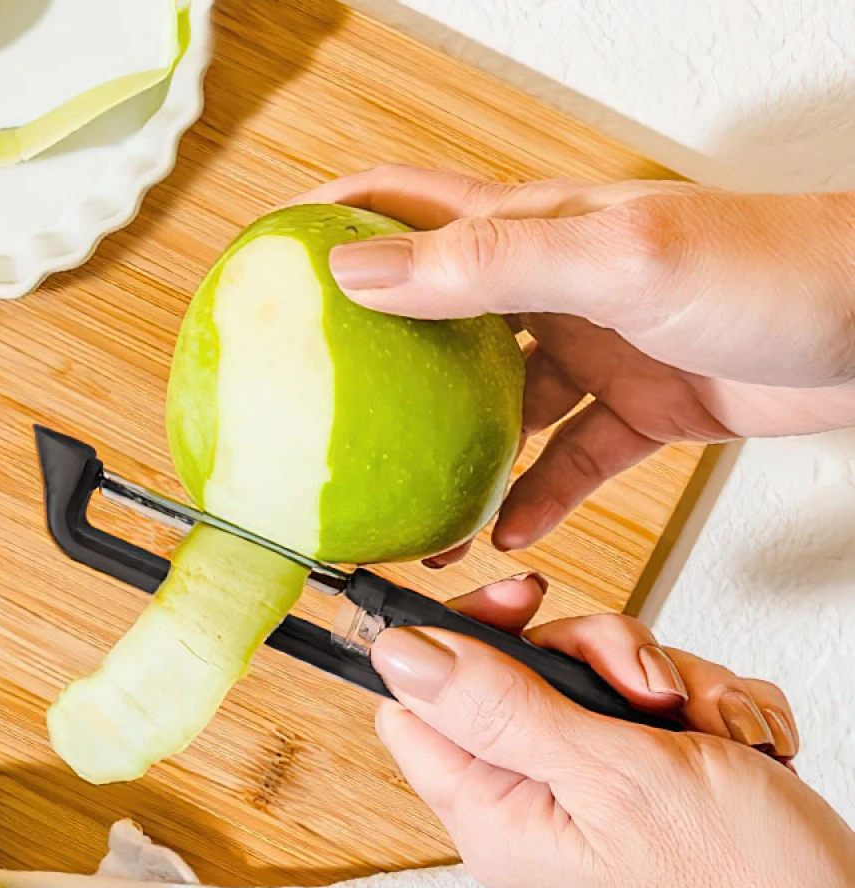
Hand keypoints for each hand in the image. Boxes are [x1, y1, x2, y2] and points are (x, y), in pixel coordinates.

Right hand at [294, 167, 854, 555]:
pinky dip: (535, 497)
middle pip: (438, 319)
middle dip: (378, 360)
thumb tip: (362, 273)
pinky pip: (566, 461)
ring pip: (497, 409)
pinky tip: (509, 530)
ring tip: (413, 507)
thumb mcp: (614, 259)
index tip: (271, 256)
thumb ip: (488, 265)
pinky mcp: (636, 408)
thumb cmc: (769, 268)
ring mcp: (592, 350)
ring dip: (454, 456)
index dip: (333, 219)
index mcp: (534, 231)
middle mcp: (552, 287)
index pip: (407, 204)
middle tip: (329, 410)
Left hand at [371, 576, 854, 887]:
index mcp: (494, 810)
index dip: (457, 637)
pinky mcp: (646, 783)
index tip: (521, 605)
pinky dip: (705, 709)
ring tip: (716, 733)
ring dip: (671, 682)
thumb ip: (499, 708)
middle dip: (597, 654)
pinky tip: (739, 746)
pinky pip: (653, 705)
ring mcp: (592, 791)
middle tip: (648, 687)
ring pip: (597, 678)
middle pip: (521, 670)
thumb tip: (398, 653)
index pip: (421, 700)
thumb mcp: (610, 776)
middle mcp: (532, 799)